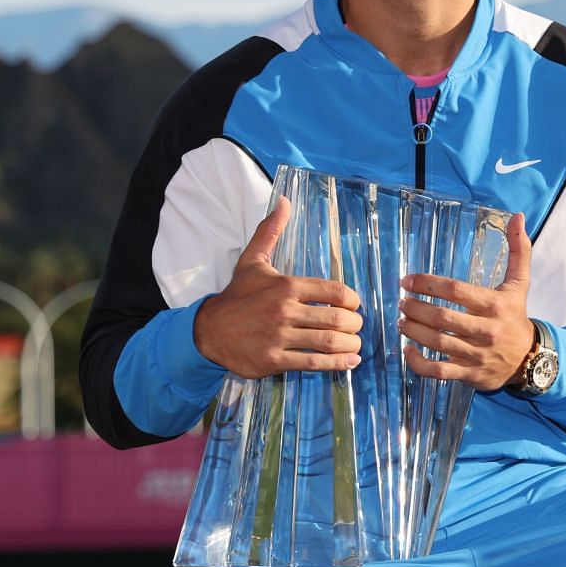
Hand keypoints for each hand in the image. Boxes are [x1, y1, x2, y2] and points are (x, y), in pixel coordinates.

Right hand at [193, 198, 363, 377]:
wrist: (208, 330)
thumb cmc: (237, 296)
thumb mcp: (253, 261)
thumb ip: (271, 231)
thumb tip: (284, 202)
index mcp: (287, 286)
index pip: (335, 292)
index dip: (353, 300)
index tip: (354, 305)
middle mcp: (285, 311)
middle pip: (336, 319)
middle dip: (355, 324)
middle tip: (357, 326)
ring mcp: (279, 337)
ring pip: (327, 342)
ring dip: (349, 345)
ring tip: (355, 344)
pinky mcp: (274, 360)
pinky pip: (312, 363)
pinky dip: (336, 364)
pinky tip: (349, 362)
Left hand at [399, 212, 533, 390]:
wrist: (530, 358)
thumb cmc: (516, 315)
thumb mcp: (519, 283)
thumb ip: (518, 250)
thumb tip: (517, 217)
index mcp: (494, 304)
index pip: (456, 290)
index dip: (427, 284)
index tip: (407, 280)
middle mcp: (486, 330)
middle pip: (443, 318)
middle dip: (416, 308)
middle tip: (402, 301)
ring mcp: (477, 354)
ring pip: (438, 343)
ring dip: (414, 331)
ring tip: (401, 320)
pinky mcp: (469, 374)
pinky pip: (439, 372)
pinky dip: (419, 364)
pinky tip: (408, 350)